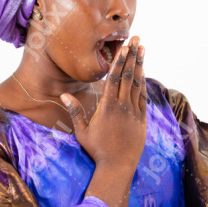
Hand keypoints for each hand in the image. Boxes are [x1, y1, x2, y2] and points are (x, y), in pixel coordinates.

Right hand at [61, 36, 147, 171]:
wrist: (117, 166)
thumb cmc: (97, 150)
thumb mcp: (82, 132)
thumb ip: (75, 111)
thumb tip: (64, 94)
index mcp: (107, 107)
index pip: (113, 78)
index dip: (119, 61)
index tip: (123, 47)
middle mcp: (122, 107)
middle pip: (128, 76)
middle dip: (132, 56)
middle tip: (136, 39)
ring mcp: (134, 112)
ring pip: (137, 84)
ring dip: (140, 65)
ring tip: (142, 49)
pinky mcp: (142, 119)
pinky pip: (143, 96)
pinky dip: (143, 82)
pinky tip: (143, 72)